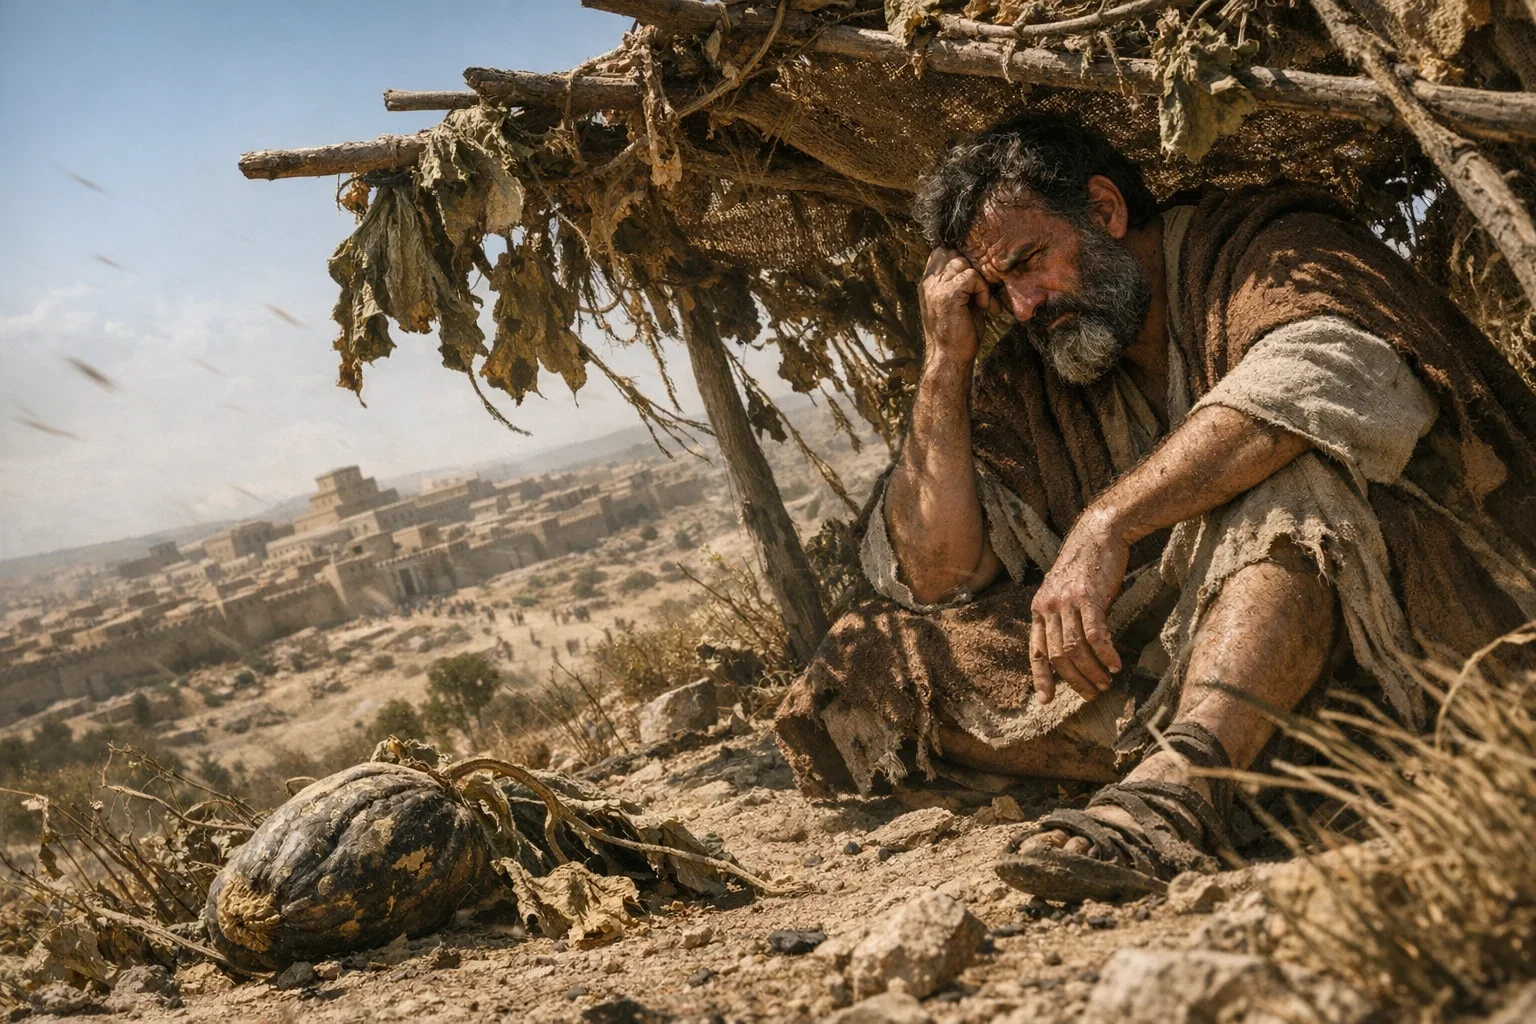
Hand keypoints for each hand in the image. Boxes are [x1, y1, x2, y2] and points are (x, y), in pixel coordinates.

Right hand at [919, 247, 993, 364]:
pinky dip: (983, 291)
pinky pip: (971, 277)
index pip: (942, 251)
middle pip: (954, 253)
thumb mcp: (957, 301)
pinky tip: (985, 308)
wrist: (950, 358)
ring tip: (984, 303)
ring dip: (980, 282)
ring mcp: (935, 288)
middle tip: (982, 292)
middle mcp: (928, 283)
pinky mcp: (947, 295)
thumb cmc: (959, 333)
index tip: (975, 282)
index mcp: (928, 283)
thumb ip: (959, 281)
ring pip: (964, 263)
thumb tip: (978, 263)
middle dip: (973, 269)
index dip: (962, 260)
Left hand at [1030, 509, 1128, 703]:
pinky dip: (1105, 654)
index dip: (1040, 677)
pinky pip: (1095, 635)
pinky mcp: (1088, 597)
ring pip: (1074, 649)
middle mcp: (1048, 607)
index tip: (1046, 700)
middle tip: (1092, 693)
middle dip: (1074, 680)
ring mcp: (1066, 602)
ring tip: (1106, 683)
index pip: (1035, 651)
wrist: (1099, 534)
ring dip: (1091, 671)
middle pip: (1057, 656)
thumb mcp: (1066, 593)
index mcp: (1039, 609)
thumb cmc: (1086, 566)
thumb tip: (1078, 652)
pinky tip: (1115, 664)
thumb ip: (1066, 619)